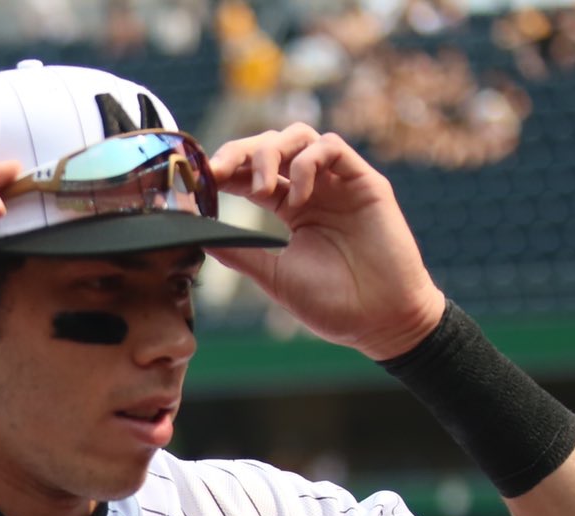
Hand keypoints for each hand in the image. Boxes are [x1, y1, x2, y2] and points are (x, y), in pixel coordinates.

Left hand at [205, 125, 445, 360]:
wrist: (380, 320)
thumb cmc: (331, 303)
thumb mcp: (272, 276)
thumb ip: (238, 251)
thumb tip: (195, 234)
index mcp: (290, 208)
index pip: (252, 173)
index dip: (225, 170)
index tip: (200, 180)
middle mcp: (313, 189)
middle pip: (272, 145)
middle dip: (240, 151)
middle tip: (218, 172)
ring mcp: (339, 183)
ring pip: (300, 136)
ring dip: (271, 153)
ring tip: (261, 190)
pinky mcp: (365, 182)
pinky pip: (332, 147)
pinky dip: (307, 162)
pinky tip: (297, 197)